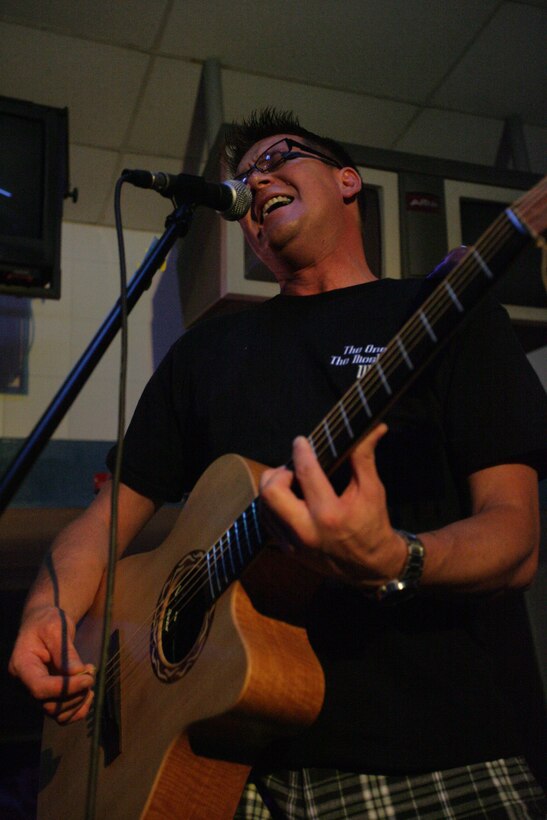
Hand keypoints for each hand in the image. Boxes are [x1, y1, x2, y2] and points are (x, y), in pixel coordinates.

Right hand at [9, 605, 94, 723]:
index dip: (66, 688)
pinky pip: (62, 715)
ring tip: (90, 680)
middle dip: (75, 693)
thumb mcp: (56, 628)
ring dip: (79, 702)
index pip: (40, 687)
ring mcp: (36, 693)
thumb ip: (66, 652)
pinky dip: (78, 709)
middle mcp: (25, 684)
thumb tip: (78, 673)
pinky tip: (88, 693)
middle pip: (49, 704)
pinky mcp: (48, 696)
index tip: (88, 678)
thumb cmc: (47, 621)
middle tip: (91, 673)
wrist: (44, 624)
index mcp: (22, 665)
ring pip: (57, 713)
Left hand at [259, 424, 406, 588]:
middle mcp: (308, 531)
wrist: (372, 568)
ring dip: (273, 489)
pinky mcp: (288, 551)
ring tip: (290, 482)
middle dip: (277, 473)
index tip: (301, 441)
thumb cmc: (373, 525)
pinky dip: (273, 506)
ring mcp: (295, 544)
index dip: (301, 451)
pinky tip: (288, 499)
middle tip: (291, 469)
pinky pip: (268, 522)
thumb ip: (364, 457)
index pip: (306, 473)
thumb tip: (373, 427)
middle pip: (271, 493)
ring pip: (264, 507)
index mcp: (330, 514)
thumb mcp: (373, 490)